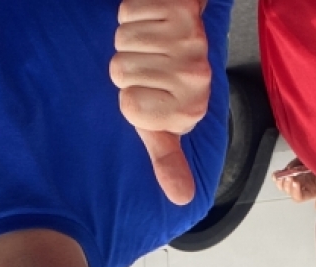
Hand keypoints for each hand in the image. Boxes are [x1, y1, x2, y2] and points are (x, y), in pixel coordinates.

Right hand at [111, 0, 210, 204]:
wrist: (186, 22)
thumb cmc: (169, 75)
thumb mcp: (166, 121)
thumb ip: (168, 158)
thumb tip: (182, 199)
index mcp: (189, 110)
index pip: (128, 105)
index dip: (128, 94)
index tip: (148, 90)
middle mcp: (195, 78)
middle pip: (120, 72)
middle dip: (126, 65)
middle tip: (149, 61)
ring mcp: (191, 41)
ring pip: (123, 42)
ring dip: (129, 39)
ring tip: (151, 41)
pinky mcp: (180, 10)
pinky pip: (128, 13)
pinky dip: (131, 13)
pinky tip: (150, 20)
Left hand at [274, 158, 315, 210]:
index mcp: (310, 192)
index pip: (299, 197)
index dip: (295, 191)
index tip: (296, 182)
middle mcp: (301, 187)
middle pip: (289, 191)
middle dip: (287, 185)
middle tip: (289, 177)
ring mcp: (295, 178)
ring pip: (283, 185)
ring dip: (280, 182)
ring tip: (280, 176)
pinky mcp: (291, 169)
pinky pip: (281, 175)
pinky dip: (277, 175)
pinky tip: (276, 174)